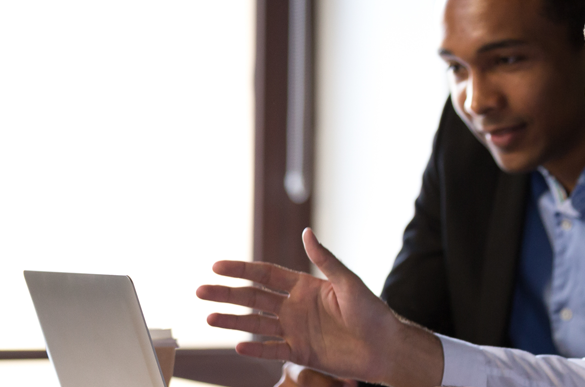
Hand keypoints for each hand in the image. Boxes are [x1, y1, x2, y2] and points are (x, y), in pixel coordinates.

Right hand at [196, 228, 442, 386]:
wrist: (385, 347)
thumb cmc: (372, 312)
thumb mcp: (348, 283)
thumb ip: (325, 260)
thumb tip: (306, 232)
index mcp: (305, 286)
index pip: (266, 275)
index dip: (242, 270)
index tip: (216, 266)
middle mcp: (296, 307)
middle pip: (254, 298)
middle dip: (227, 294)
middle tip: (200, 291)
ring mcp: (296, 330)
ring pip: (257, 324)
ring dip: (233, 321)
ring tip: (208, 317)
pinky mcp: (301, 353)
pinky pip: (272, 350)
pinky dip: (255, 349)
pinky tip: (237, 346)